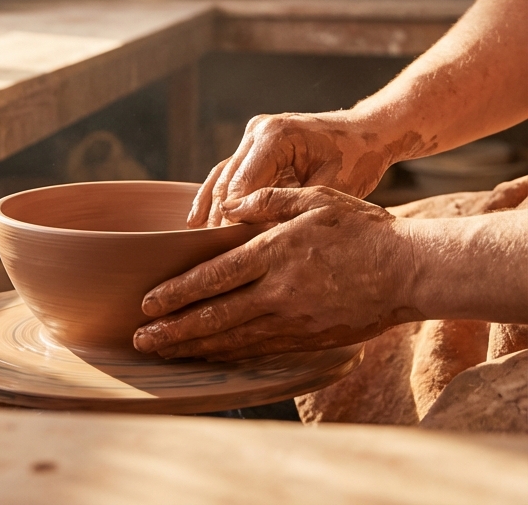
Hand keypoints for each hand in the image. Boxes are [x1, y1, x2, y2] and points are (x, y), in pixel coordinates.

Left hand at [135, 186, 419, 360]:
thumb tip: (226, 205)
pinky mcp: (309, 338)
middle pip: (214, 316)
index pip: (213, 277)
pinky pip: (259, 349)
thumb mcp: (313, 197)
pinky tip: (208, 355)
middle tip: (140, 339)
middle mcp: (279, 291)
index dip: (177, 293)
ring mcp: (294, 320)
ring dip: (194, 347)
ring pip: (233, 339)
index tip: (147, 302)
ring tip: (162, 352)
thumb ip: (266, 199)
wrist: (412, 271)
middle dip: (173, 330)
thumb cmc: (361, 228)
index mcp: (274, 252)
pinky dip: (228, 353)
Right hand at [186, 112, 432, 227]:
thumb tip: (266, 239)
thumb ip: (297, 208)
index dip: (233, 219)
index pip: (243, 184)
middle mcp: (258, 132)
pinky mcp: (254, 147)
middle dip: (218, 219)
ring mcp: (253, 137)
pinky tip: (198, 220)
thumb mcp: (333, 186)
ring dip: (210, 208)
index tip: (226, 251)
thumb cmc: (357, 157)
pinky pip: (229, 173)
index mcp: (276, 136)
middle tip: (208, 255)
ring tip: (194, 241)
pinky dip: (215, 196)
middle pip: (228, 181)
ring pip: (222, 176)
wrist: (366, 132)